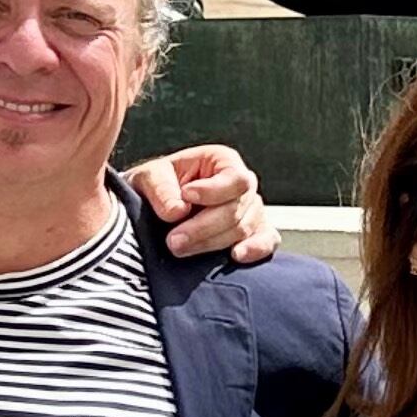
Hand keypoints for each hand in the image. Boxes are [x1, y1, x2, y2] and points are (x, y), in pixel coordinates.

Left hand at [126, 142, 279, 265]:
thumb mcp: (150, 177)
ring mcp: (251, 210)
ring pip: (243, 228)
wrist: (157, 209)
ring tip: (179, 248)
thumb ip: (160, 189)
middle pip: (236, 208)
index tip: (186, 195)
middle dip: (203, 227)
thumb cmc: (158, 187)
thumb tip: (178, 210)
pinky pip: (267, 240)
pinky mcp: (254, 232)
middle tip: (173, 240)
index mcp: (223, 161)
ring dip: (211, 242)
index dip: (213, 190)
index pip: (234, 178)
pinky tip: (236, 256)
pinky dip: (255, 249)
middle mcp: (242, 184)